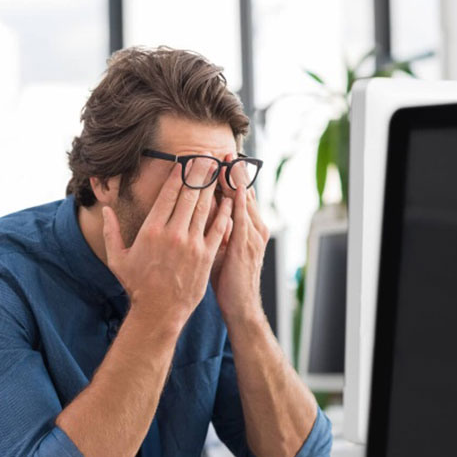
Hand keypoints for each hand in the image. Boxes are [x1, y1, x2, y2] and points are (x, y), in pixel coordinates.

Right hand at [102, 159, 233, 330]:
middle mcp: (173, 233)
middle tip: (207, 155)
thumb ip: (110, 232)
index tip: (185, 161)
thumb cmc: (137, 285)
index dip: (179, 174)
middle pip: (189, 194)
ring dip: (213, 186)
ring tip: (219, 170)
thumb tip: (106, 210)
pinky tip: (229, 199)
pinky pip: (218, 228)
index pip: (168, 194)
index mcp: (151, 230)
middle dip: (199, 172)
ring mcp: (192, 244)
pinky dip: (224, 212)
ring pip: (205, 207)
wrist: (159, 311)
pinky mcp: (206, 256)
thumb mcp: (118, 258)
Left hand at [211, 152, 269, 323]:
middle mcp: (254, 227)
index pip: (238, 195)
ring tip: (227, 159)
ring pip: (243, 200)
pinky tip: (231, 186)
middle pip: (243, 192)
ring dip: (235, 179)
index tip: (219, 159)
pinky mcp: (246, 245)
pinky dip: (236, 200)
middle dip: (233, 171)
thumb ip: (218, 230)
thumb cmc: (229, 280)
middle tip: (223, 149)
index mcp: (249, 227)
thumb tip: (202, 214)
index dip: (229, 176)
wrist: (241, 306)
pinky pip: (241, 217)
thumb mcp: (223, 250)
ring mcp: (252, 235)